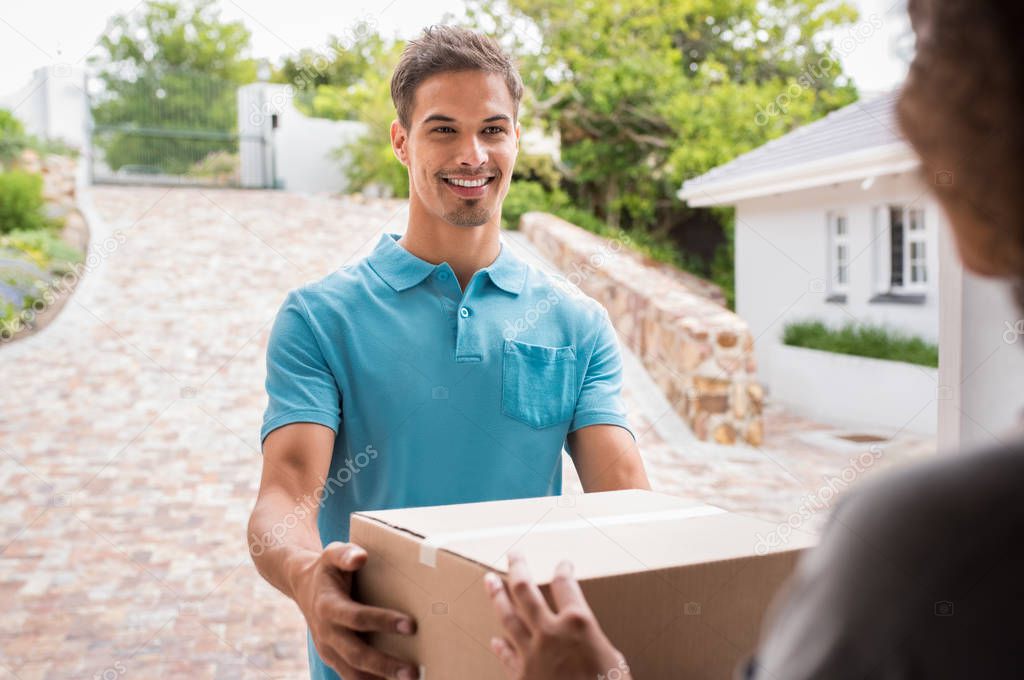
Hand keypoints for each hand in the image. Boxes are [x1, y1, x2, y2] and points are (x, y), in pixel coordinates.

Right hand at [292, 541, 418, 679]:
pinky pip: (351, 676)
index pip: (357, 618)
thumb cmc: (327, 569)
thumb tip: (360, 557)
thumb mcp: (332, 553)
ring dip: (379, 679)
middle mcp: (326, 632)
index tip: (411, 625)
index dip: (383, 621)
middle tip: (413, 671)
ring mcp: (328, 649)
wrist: (303, 586)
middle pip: (356, 654)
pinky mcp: (333, 658)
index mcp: (328, 606)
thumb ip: (345, 554)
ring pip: (353, 673)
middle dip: (384, 665)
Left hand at [485, 552, 630, 679]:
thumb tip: (584, 636)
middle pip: (526, 590)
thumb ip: (592, 640)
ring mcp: (532, 654)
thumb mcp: (613, 659)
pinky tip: (494, 639)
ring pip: (508, 617)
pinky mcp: (522, 676)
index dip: (564, 570)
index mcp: (579, 623)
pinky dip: (500, 646)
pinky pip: (507, 656)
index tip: (563, 565)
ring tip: (489, 580)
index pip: (566, 585)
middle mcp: (551, 632)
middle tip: (514, 555)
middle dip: (518, 568)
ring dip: (497, 596)